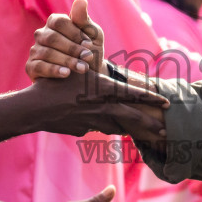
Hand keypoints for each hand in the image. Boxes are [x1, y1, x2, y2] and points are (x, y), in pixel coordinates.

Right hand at [23, 67, 166, 141]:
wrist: (35, 108)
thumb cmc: (55, 82)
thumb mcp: (79, 70)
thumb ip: (96, 76)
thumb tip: (105, 75)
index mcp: (103, 90)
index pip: (134, 94)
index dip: (151, 98)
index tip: (166, 102)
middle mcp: (102, 107)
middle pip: (132, 117)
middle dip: (150, 124)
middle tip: (165, 130)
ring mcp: (92, 122)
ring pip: (116, 126)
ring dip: (128, 128)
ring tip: (139, 131)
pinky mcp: (82, 130)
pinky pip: (94, 127)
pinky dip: (100, 126)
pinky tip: (99, 124)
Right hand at [28, 0, 104, 79]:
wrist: (88, 75)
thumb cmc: (89, 50)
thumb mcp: (92, 34)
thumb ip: (84, 19)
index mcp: (55, 22)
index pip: (59, 22)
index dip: (75, 33)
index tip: (89, 44)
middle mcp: (42, 34)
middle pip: (52, 38)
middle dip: (72, 49)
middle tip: (88, 58)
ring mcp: (35, 50)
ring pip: (47, 53)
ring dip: (67, 61)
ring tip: (82, 68)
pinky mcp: (31, 67)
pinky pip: (39, 66)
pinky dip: (54, 70)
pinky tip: (66, 74)